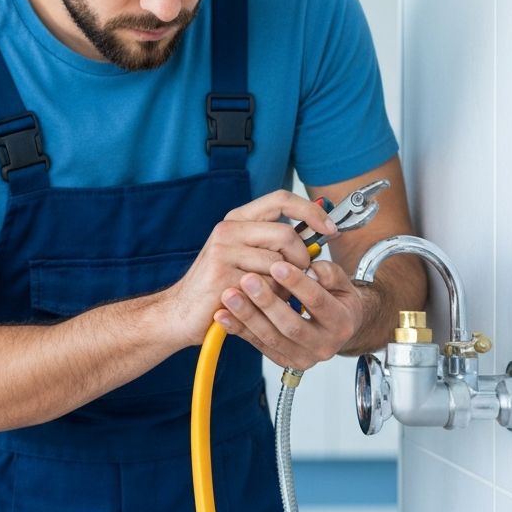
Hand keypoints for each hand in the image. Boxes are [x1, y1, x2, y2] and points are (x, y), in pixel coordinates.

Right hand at [165, 189, 337, 348]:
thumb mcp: (246, 255)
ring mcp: (223, 251)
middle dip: (300, 259)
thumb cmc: (218, 285)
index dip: (310, 211)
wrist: (181, 312)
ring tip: (268, 294)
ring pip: (279, 264)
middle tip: (296, 277)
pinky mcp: (222, 275)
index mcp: (237, 219)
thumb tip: (317, 238)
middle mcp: (228, 229)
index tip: (330, 228)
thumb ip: (275, 244)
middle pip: (286, 234)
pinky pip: (266, 286)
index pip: (281, 199)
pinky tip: (254, 303)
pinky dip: (269, 299)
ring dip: (283, 285)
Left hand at [213, 259, 365, 370]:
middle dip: (267, 302)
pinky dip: (238, 329)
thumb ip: (328, 273)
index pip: (318, 302)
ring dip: (247, 316)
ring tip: (229, 294)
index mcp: (341, 323)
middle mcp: (323, 345)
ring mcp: (302, 357)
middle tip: (247, 279)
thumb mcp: (340, 283)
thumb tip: (310, 269)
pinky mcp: (283, 361)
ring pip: (271, 337)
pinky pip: (257, 345)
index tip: (277, 265)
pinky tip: (222, 315)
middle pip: (291, 325)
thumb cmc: (335, 299)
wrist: (336, 328)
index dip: (297, 284)